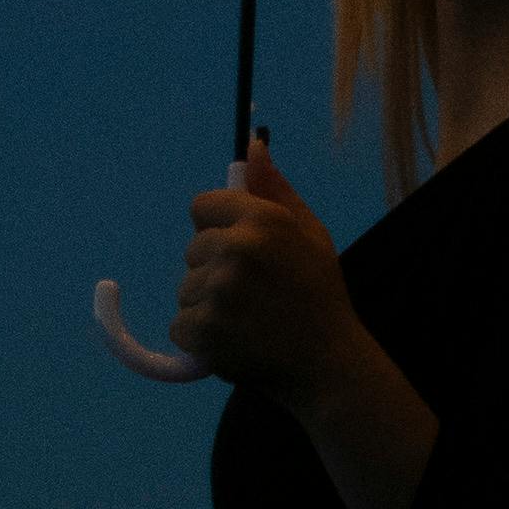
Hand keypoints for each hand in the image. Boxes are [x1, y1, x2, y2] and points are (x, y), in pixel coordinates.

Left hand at [170, 139, 357, 405]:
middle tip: (254, 295)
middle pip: (192, 250)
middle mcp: (237, 249)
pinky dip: (201, 338)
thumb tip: (253, 144)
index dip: (217, 229)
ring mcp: (219, 291)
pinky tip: (236, 341)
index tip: (240, 252)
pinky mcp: (204, 330)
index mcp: (262, 219)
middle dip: (214, 271)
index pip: (201, 207)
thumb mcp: (309, 233)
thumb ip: (274, 189)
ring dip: (208, 307)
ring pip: (186, 290)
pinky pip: (181, 326)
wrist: (327, 364)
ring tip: (249, 320)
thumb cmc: (319, 294)